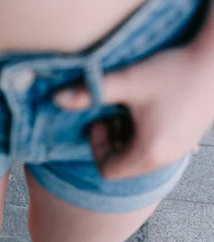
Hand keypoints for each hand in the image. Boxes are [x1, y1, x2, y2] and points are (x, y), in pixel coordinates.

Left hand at [55, 44, 213, 179]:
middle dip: (112, 141)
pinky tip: (151, 107)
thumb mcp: (128, 81)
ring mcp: (177, 153)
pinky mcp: (185, 142)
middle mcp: (163, 160)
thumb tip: (56, 99)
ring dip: (127, 136)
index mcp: (148, 153)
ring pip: (138, 158)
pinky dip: (145, 134)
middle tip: (117, 111)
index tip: (103, 118)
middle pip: (123, 166)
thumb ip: (90, 92)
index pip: (107, 170)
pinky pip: (155, 149)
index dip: (97, 147)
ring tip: (134, 107)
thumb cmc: (173, 70)